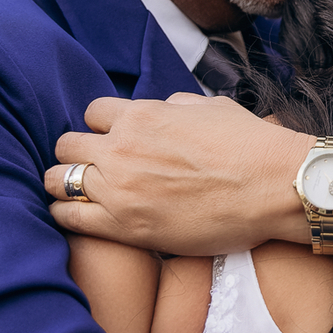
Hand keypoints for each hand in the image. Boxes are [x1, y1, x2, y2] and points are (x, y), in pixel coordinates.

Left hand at [44, 94, 311, 253]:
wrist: (273, 187)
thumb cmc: (250, 146)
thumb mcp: (209, 107)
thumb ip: (173, 106)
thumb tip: (163, 108)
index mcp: (141, 116)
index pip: (91, 114)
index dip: (101, 128)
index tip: (111, 142)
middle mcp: (122, 149)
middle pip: (66, 146)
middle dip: (77, 155)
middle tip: (93, 170)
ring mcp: (119, 189)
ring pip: (58, 180)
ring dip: (66, 184)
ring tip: (80, 195)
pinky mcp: (124, 227)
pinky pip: (69, 217)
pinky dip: (66, 215)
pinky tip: (76, 216)